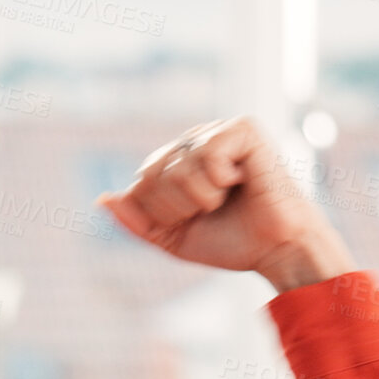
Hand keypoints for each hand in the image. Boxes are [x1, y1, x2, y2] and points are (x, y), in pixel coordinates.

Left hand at [96, 116, 356, 292]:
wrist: (276, 250)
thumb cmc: (231, 242)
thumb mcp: (172, 238)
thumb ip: (136, 220)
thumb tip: (102, 199)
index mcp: (177, 162)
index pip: (140, 183)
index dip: (161, 213)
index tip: (194, 220)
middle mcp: (195, 142)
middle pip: (152, 173)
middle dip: (177, 206)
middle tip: (211, 210)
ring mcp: (218, 131)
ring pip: (177, 167)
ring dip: (201, 197)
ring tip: (227, 197)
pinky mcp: (242, 128)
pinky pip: (206, 153)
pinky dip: (220, 179)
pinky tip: (241, 180)